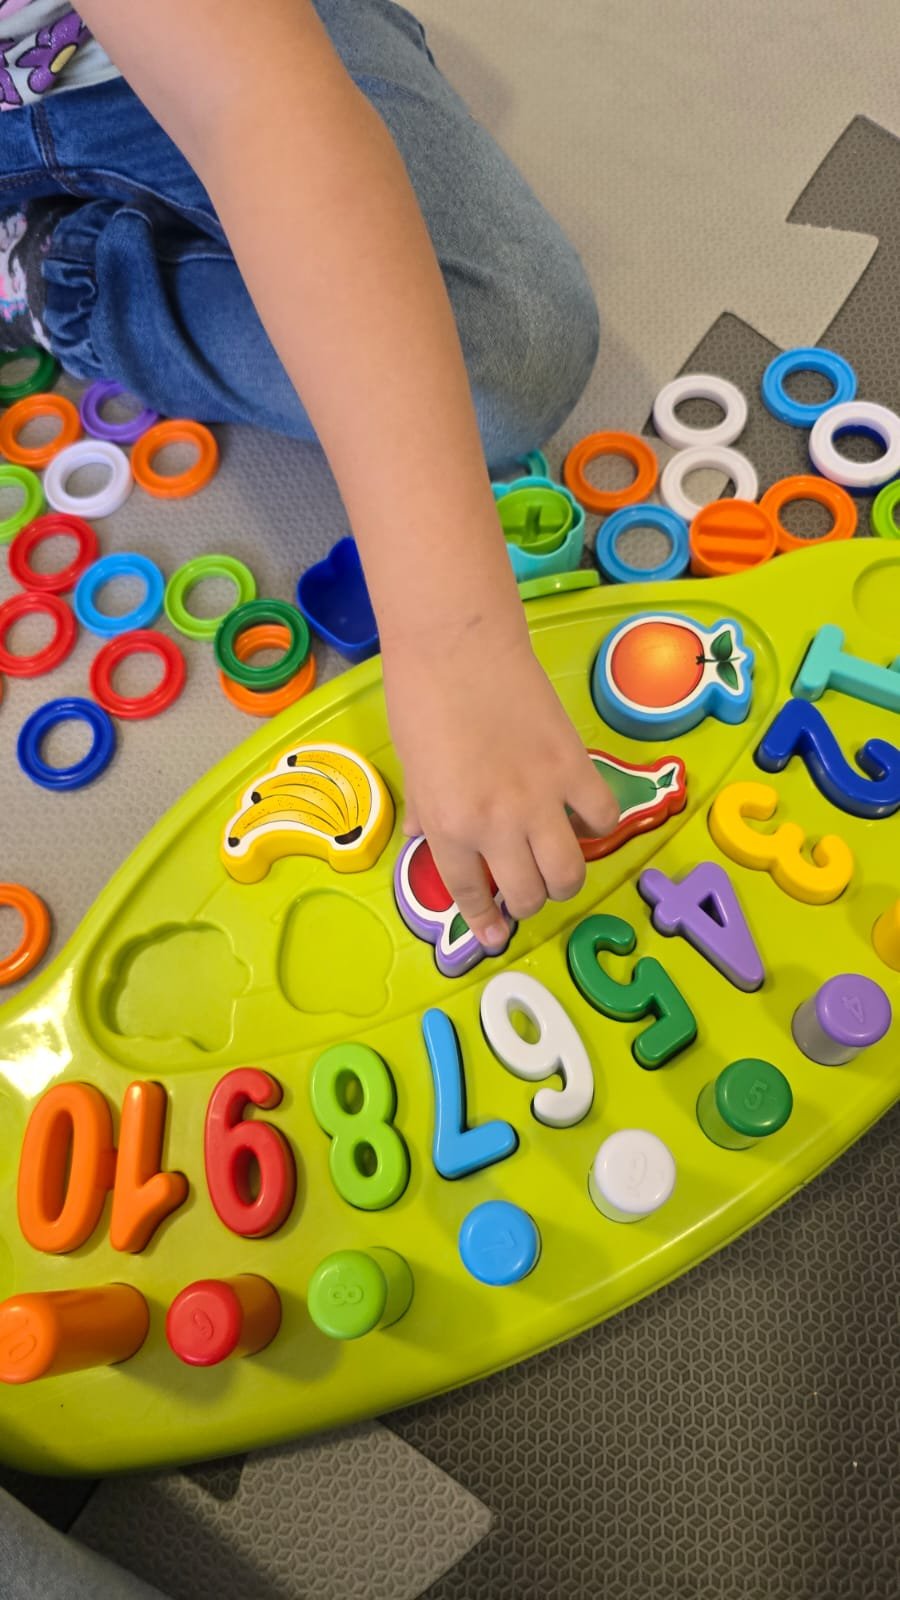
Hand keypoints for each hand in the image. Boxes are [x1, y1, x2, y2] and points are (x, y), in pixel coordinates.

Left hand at [384, 627, 619, 950]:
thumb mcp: (410, 765)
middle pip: (529, 893)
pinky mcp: (575, 766)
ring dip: (566, 879)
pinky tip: (584, 816)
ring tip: (559, 867)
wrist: (457, 644)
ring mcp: (540, 798)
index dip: (486, 920)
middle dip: (530, 903)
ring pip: (569, 871)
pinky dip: (596, 824)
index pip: (472, 893)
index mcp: (449, 826)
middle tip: (529, 890)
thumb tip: (421, 836)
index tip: (495, 935)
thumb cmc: (419, 698)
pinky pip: (601, 816)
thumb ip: (424, 809)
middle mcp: (496, 825)